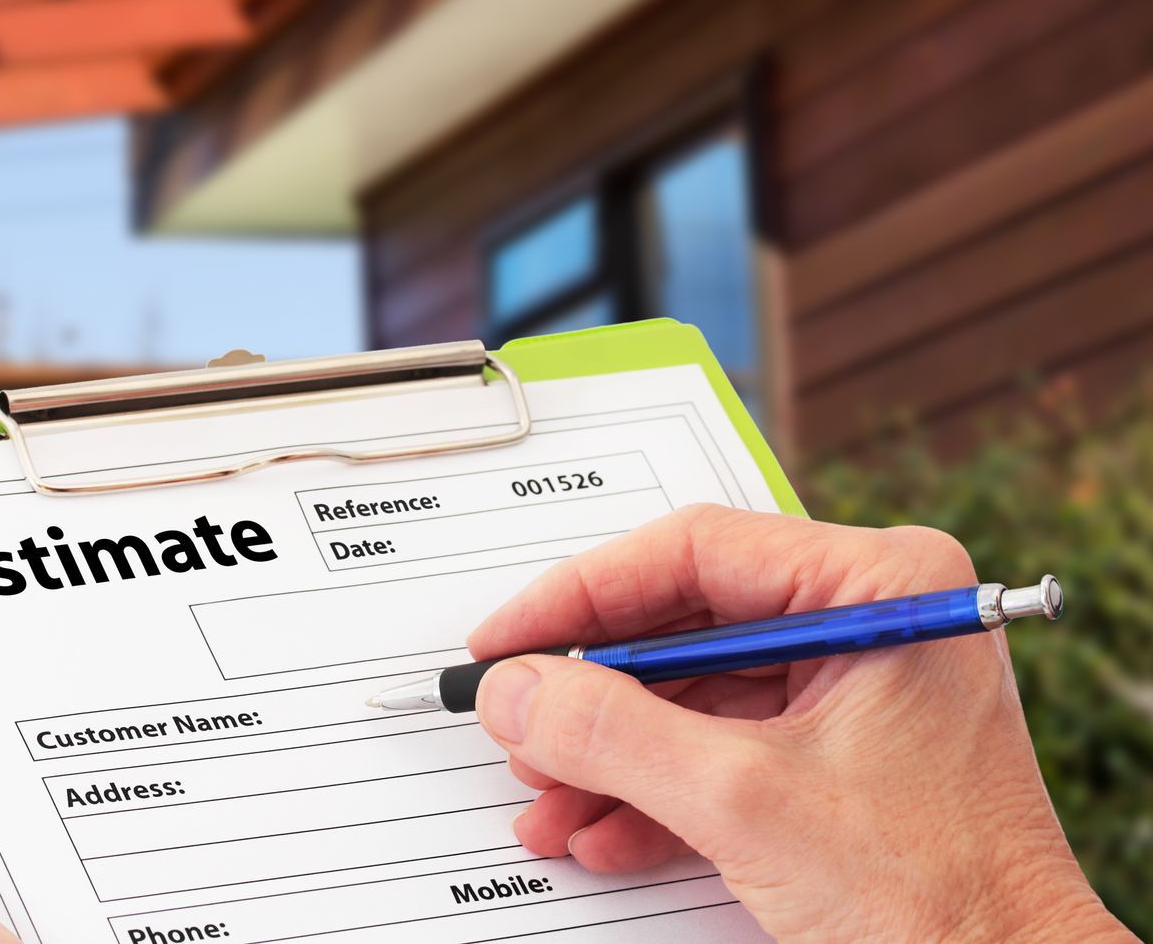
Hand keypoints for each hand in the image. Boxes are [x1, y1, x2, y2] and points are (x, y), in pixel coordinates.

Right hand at [469, 504, 1128, 940]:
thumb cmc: (943, 899)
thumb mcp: (744, 800)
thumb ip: (612, 732)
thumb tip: (513, 689)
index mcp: (880, 584)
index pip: (694, 552)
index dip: (582, 596)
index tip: (508, 639)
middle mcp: (869, 619)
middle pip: (684, 626)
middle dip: (592, 694)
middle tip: (514, 720)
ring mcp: (854, 688)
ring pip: (692, 694)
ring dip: (608, 754)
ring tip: (543, 798)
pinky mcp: (838, 755)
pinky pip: (719, 747)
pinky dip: (653, 791)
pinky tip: (597, 831)